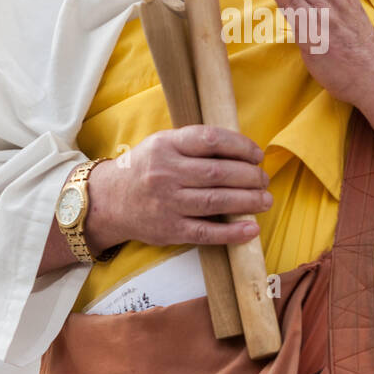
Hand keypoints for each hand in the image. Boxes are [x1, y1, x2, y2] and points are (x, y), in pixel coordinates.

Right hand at [89, 126, 270, 249]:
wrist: (108, 201)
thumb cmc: (144, 169)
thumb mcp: (162, 144)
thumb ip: (194, 144)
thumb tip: (241, 152)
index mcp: (165, 146)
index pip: (210, 140)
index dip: (240, 146)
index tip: (257, 154)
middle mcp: (165, 173)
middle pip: (217, 173)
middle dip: (249, 176)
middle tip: (264, 179)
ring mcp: (167, 203)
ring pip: (216, 201)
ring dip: (247, 201)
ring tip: (265, 200)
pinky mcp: (169, 230)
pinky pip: (206, 233)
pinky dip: (231, 233)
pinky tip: (251, 229)